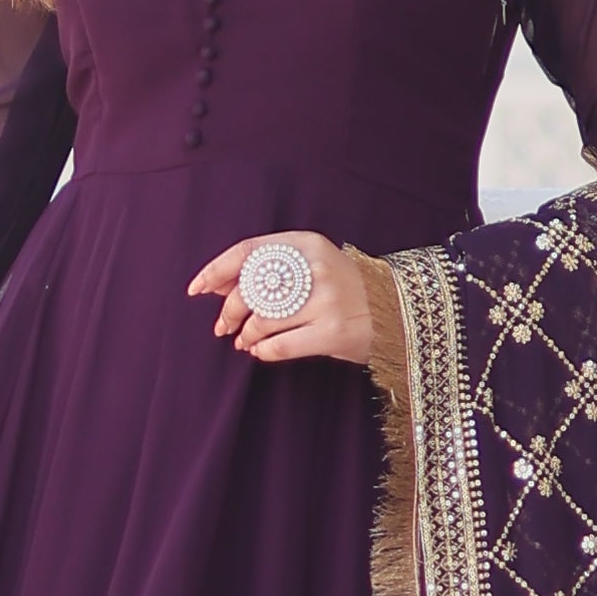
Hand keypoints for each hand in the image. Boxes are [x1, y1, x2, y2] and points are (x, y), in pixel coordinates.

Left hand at [188, 231, 373, 368]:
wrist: (399, 311)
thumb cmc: (345, 288)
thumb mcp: (313, 264)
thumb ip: (270, 268)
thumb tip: (214, 285)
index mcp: (308, 243)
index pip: (249, 251)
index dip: (216, 270)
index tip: (196, 289)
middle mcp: (317, 268)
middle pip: (252, 289)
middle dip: (230, 311)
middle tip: (223, 326)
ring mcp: (326, 301)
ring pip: (262, 320)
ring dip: (246, 335)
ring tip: (246, 341)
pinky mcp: (333, 332)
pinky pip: (280, 345)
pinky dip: (263, 351)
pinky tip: (261, 351)